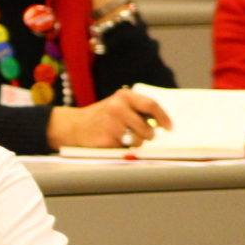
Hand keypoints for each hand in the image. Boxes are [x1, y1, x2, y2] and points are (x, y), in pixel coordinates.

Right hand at [46, 87, 173, 148]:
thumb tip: (162, 125)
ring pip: (139, 140)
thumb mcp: (119, 106)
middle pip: (148, 128)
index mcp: (124, 96)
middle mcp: (117, 106)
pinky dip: (123, 148)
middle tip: (144, 136)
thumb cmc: (103, 117)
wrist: (75, 126)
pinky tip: (113, 141)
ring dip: (136, 143)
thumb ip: (138, 110)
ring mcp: (111, 123)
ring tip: (123, 138)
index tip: (169, 128)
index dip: (163, 118)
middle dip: (148, 136)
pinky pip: (126, 148)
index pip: (151, 105)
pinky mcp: (107, 138)